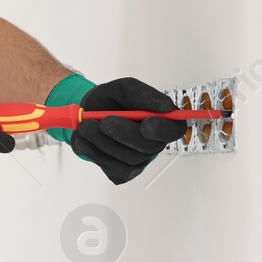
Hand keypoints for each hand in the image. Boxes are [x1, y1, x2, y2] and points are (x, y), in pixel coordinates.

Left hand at [70, 76, 184, 184]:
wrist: (86, 115)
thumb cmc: (110, 101)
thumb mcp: (123, 88)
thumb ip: (142, 94)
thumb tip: (165, 106)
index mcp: (161, 121)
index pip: (174, 130)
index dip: (163, 130)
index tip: (146, 123)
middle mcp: (154, 144)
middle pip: (149, 147)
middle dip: (124, 134)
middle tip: (104, 121)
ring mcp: (139, 161)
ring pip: (128, 158)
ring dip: (103, 141)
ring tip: (86, 125)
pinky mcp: (122, 172)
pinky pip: (112, 168)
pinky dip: (95, 152)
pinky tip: (87, 139)